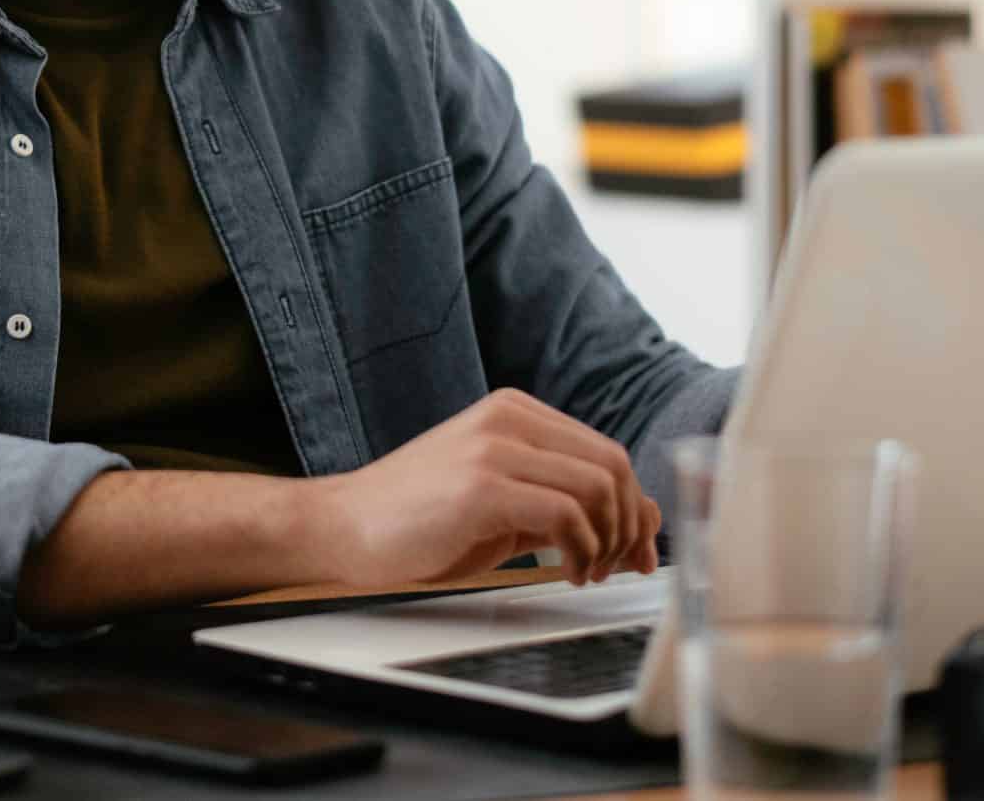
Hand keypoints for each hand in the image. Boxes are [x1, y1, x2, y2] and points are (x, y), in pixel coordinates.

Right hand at [306, 390, 661, 588]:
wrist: (344, 526)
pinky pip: (565, 514)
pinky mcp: (481, 486)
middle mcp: (508, 418)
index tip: (635, 550)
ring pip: (597, 486)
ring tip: (585, 571)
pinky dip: (581, 550)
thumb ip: (563, 499)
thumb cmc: (419, 518)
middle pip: (612, 465)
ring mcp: (493, 448)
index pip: (605, 451)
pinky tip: (566, 572)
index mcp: (514, 412)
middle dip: (628, 525)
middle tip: (614, 567)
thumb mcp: (504, 500)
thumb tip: (639, 516)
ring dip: (606, 541)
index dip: (633, 506)